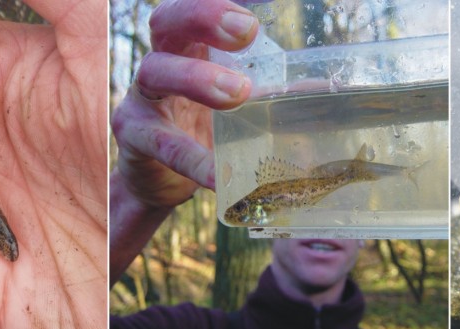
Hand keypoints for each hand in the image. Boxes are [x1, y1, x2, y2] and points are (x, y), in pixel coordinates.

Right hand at [109, 0, 255, 283]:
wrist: (162, 180)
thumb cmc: (205, 128)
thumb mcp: (240, 106)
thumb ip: (274, 94)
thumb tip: (324, 90)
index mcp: (190, 43)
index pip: (200, 6)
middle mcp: (162, 59)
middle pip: (168, 20)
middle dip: (203, 17)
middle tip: (246, 30)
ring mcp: (143, 96)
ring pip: (157, 72)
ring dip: (196, 77)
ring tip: (237, 93)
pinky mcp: (135, 137)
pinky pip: (163, 144)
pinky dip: (194, 158)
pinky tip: (218, 174)